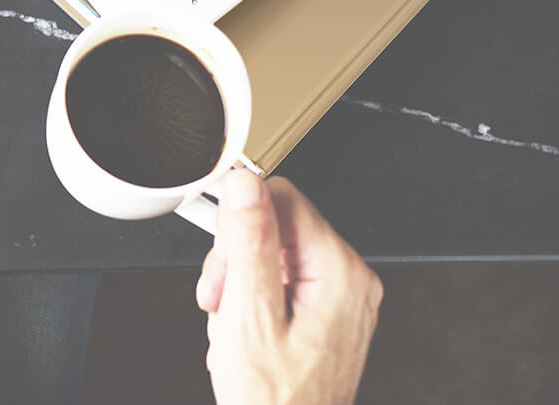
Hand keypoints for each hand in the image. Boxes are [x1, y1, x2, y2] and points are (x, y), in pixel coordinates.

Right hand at [196, 170, 382, 404]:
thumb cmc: (275, 400)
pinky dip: (252, 298)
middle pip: (276, 225)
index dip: (238, 221)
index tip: (219, 253)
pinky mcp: (326, 313)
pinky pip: (281, 280)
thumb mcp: (249, 316)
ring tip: (231, 320)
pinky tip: (243, 327)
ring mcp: (341, 298)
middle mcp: (350, 280)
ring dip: (239, 281)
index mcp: (340, 273)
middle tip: (221, 297)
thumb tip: (245, 186)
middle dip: (235, 258)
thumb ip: (248, 244)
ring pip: (273, 253)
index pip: (283, 198)